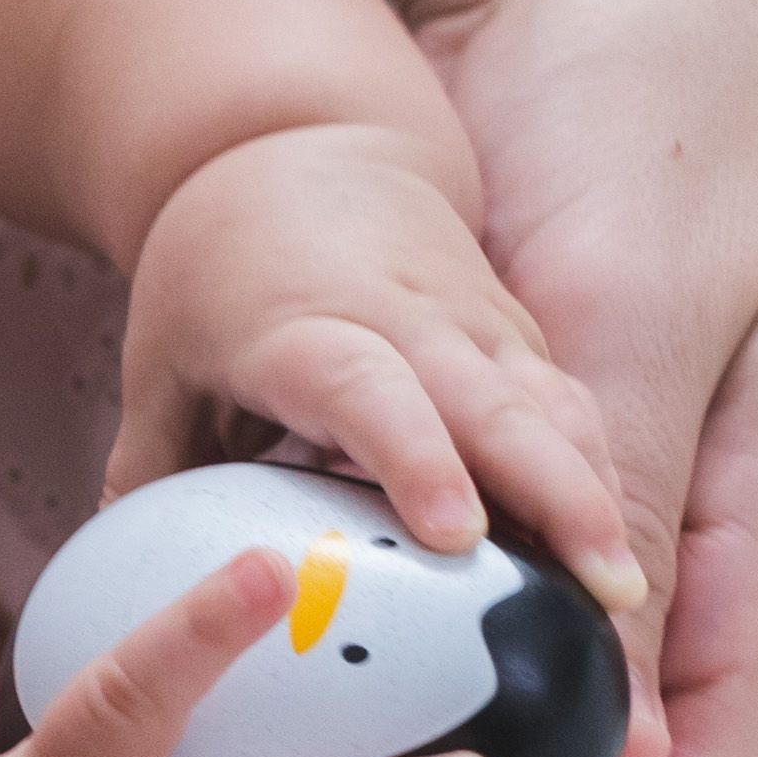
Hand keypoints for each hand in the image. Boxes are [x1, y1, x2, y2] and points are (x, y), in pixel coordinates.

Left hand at [110, 123, 643, 607]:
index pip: (370, 391)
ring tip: (625, 596)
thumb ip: (151, 482)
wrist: (293, 149)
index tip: (456, 533)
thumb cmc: (216, 272)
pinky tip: (615, 560)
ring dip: (595, 496)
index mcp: (306, 327)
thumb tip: (132, 607)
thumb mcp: (160, 366)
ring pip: (553, 408)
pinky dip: (597, 476)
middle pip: (495, 406)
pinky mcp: (516, 340)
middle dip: (555, 497)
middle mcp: (409, 321)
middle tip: (601, 592)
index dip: (417, 458)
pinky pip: (569, 409)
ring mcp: (475, 326)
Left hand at [407, 0, 757, 756]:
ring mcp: (576, 552)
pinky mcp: (483, 497)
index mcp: (742, 576)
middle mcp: (664, 593)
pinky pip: (416, 638)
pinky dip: (347, 705)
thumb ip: (626, 487)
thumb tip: (617, 699)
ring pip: (492, 756)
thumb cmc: (670, 140)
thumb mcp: (653, 315)